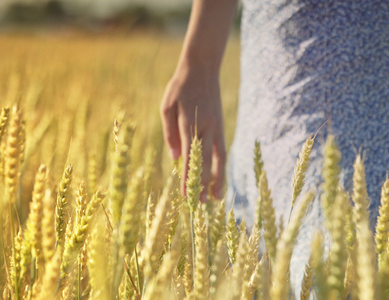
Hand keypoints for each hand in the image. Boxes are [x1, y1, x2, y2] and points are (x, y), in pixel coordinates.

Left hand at [160, 65, 225, 201]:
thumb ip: (170, 133)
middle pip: (205, 161)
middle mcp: (206, 127)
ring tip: (216, 199)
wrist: (203, 68)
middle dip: (202, 184)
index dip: (189, 177)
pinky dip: (221, 168)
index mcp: (189, 122)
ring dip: (217, 179)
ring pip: (219, 159)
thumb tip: (176, 159)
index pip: (189, 156)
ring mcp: (216, 128)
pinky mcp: (221, 127)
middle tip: (199, 204)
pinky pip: (222, 151)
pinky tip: (220, 180)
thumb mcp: (167, 106)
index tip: (187, 195)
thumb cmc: (180, 87)